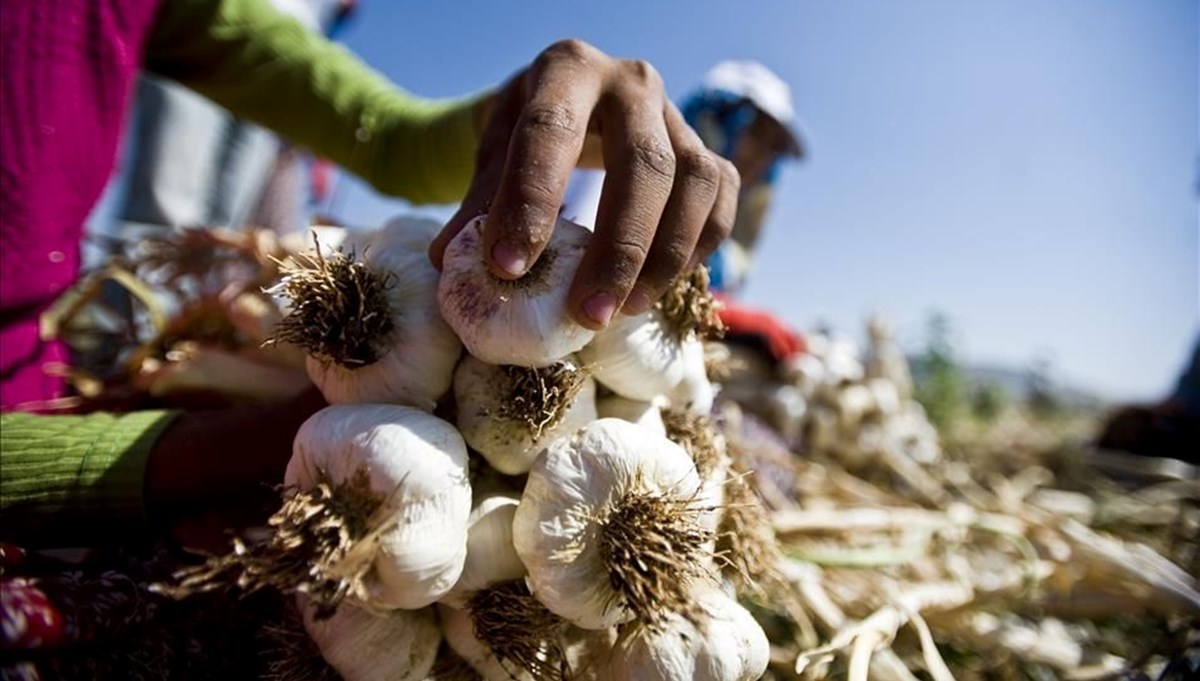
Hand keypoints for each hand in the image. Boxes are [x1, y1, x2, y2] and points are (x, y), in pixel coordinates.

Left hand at [429, 40, 739, 329]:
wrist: (574, 105)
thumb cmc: (527, 138)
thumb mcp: (494, 156)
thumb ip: (478, 204)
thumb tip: (447, 264)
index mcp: (567, 70)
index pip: (551, 133)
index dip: (530, 203)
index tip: (508, 269)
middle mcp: (632, 83)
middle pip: (643, 164)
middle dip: (617, 247)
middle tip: (586, 314)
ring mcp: (677, 116)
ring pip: (693, 183)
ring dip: (663, 257)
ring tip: (624, 311)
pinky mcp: (707, 150)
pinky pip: (720, 199)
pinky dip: (698, 248)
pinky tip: (660, 288)